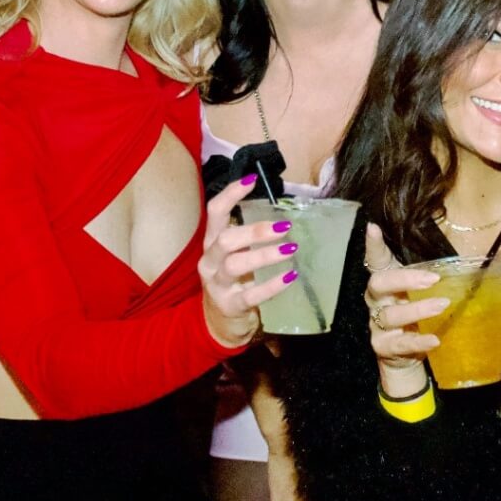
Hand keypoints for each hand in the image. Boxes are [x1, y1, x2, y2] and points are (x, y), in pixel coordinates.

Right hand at [197, 175, 296, 348]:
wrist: (221, 321)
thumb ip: (251, 236)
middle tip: (285, 227)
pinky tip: (290, 276)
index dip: (231, 194)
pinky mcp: (229, 305)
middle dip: (255, 231)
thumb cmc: (235, 279)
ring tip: (291, 250)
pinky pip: (251, 295)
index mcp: (212, 242)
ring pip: (235, 265)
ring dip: (264, 255)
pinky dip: (272, 285)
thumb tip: (284, 213)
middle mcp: (210, 260)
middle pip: (226, 240)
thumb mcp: (237, 254)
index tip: (253, 180)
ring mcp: (217, 284)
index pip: (215, 212)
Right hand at [361, 224, 447, 397]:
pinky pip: (400, 343)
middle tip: (432, 279)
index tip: (372, 228)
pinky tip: (435, 340)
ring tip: (442, 305)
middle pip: (379, 284)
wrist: (405, 356)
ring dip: (418, 309)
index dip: (373, 245)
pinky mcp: (383, 347)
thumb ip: (433, 278)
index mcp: (386, 282)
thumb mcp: (420, 295)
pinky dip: (418, 341)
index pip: (376, 260)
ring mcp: (377, 325)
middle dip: (405, 279)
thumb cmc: (415, 317)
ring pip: (391, 315)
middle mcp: (376, 301)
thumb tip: (475, 262)